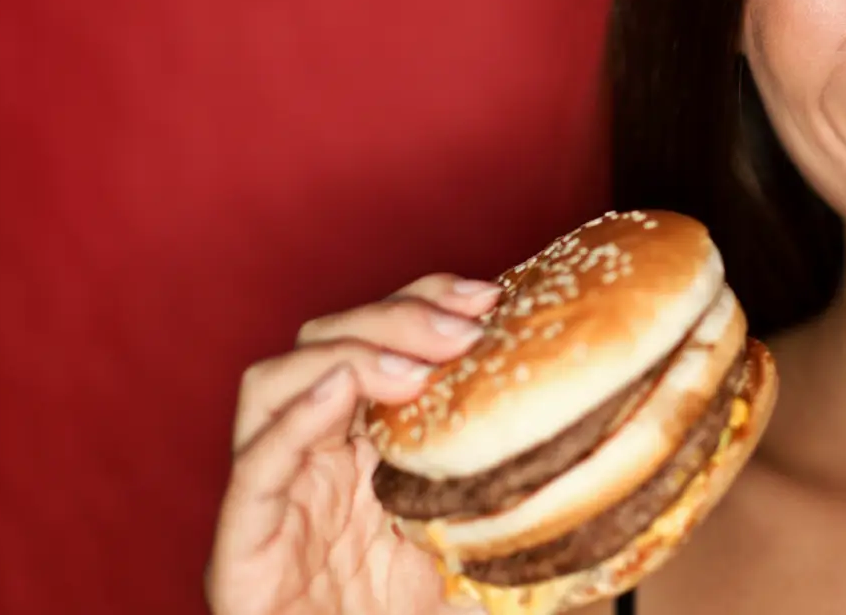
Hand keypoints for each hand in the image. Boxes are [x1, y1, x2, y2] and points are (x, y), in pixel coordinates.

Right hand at [206, 273, 502, 614]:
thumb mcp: (477, 545)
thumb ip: (512, 499)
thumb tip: (604, 460)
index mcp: (360, 445)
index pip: (378, 339)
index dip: (425, 302)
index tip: (489, 299)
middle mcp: (310, 456)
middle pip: (325, 342)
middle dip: (395, 319)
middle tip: (463, 329)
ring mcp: (271, 495)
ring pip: (273, 384)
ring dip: (346, 357)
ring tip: (412, 369)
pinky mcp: (241, 545)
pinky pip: (255, 467)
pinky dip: (292, 421)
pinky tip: (337, 392)